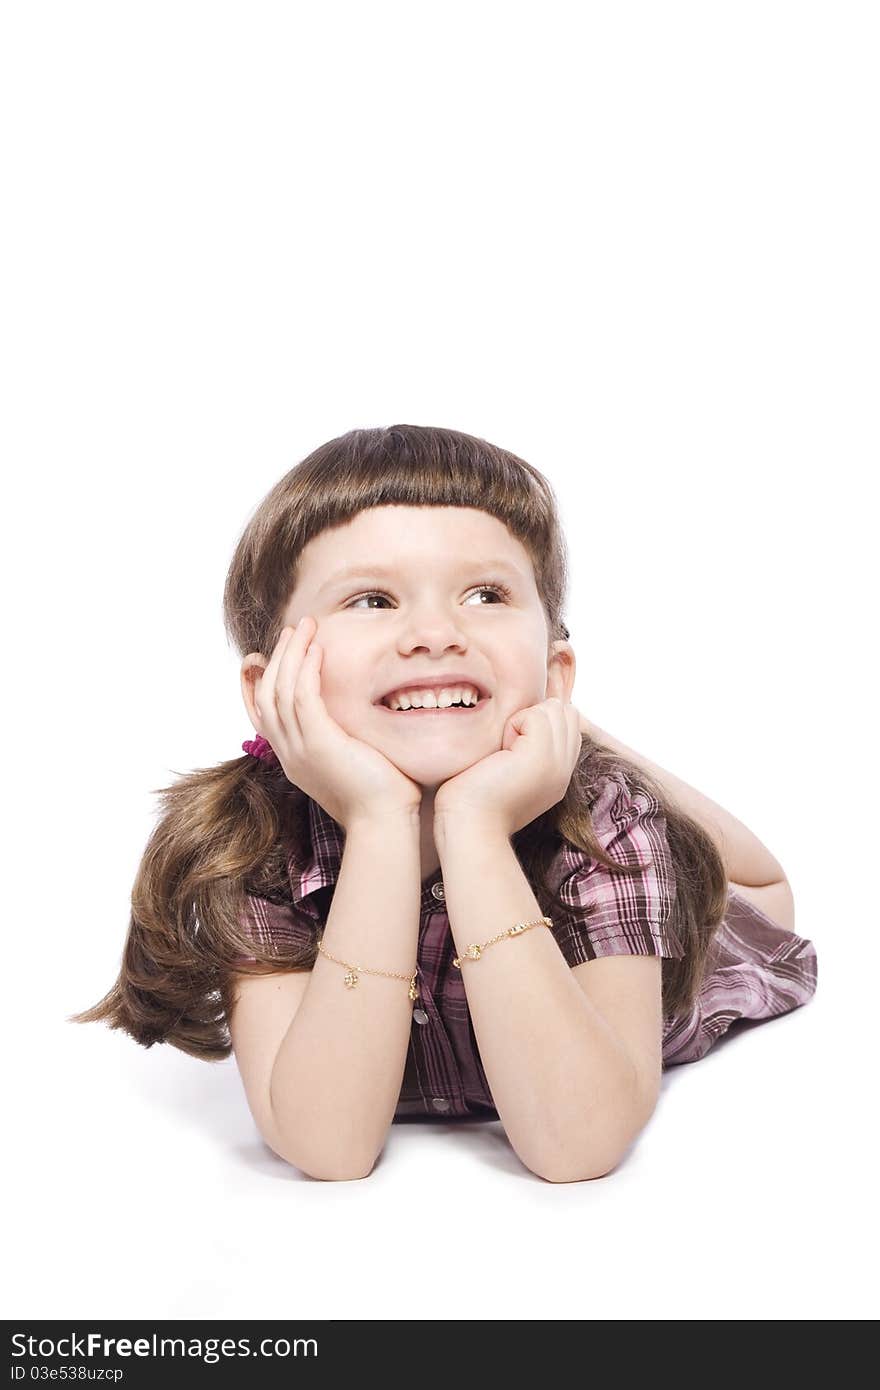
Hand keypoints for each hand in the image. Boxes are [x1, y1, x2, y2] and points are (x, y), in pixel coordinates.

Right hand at [254, 617, 421, 829]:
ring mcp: (300, 750)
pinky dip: (307, 670)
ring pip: (280, 691)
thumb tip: (351, 716)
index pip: (259, 713)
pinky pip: (303, 698)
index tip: (266, 655)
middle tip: (293, 630)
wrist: (385, 824)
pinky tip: (318, 650)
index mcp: (293, 758)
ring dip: (291, 654)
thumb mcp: (350, 761)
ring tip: (304, 628)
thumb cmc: (380, 795)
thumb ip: (341, 737)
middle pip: (266, 695)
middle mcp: (289, 753)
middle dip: (278, 658)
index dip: (257, 680)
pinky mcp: (320, 745)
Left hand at [433, 665, 583, 838]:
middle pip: (566, 712)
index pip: (568, 724)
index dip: (540, 719)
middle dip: (534, 716)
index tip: (511, 745)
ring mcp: (558, 764)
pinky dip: (513, 724)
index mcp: (557, 775)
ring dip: (523, 720)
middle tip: (506, 748)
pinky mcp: (542, 757)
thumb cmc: (472, 800)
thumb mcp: (504, 769)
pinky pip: (537, 714)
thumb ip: (521, 746)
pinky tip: (501, 752)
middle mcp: (564, 770)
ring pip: (555, 709)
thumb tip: (524, 715)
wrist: (469, 828)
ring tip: (504, 751)